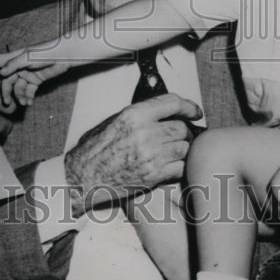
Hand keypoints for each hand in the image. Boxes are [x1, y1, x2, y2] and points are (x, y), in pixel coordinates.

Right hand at [0, 48, 72, 105]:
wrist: (65, 57)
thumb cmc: (46, 52)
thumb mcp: (29, 57)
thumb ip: (14, 65)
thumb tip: (1, 73)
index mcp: (13, 58)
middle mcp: (17, 67)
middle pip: (5, 81)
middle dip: (5, 92)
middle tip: (4, 102)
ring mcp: (26, 74)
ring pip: (16, 88)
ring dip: (19, 96)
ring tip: (23, 103)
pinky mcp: (34, 81)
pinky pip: (27, 91)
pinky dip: (28, 97)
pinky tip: (30, 102)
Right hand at [63, 93, 201, 216]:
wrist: (83, 176)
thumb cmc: (95, 148)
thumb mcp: (114, 120)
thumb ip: (140, 114)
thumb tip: (164, 112)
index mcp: (134, 114)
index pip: (173, 103)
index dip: (189, 106)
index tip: (195, 112)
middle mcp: (144, 132)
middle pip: (181, 127)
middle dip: (184, 131)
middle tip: (181, 136)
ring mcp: (150, 155)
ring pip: (184, 148)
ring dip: (183, 149)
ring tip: (175, 151)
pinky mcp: (153, 175)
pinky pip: (179, 167)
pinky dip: (179, 167)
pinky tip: (171, 166)